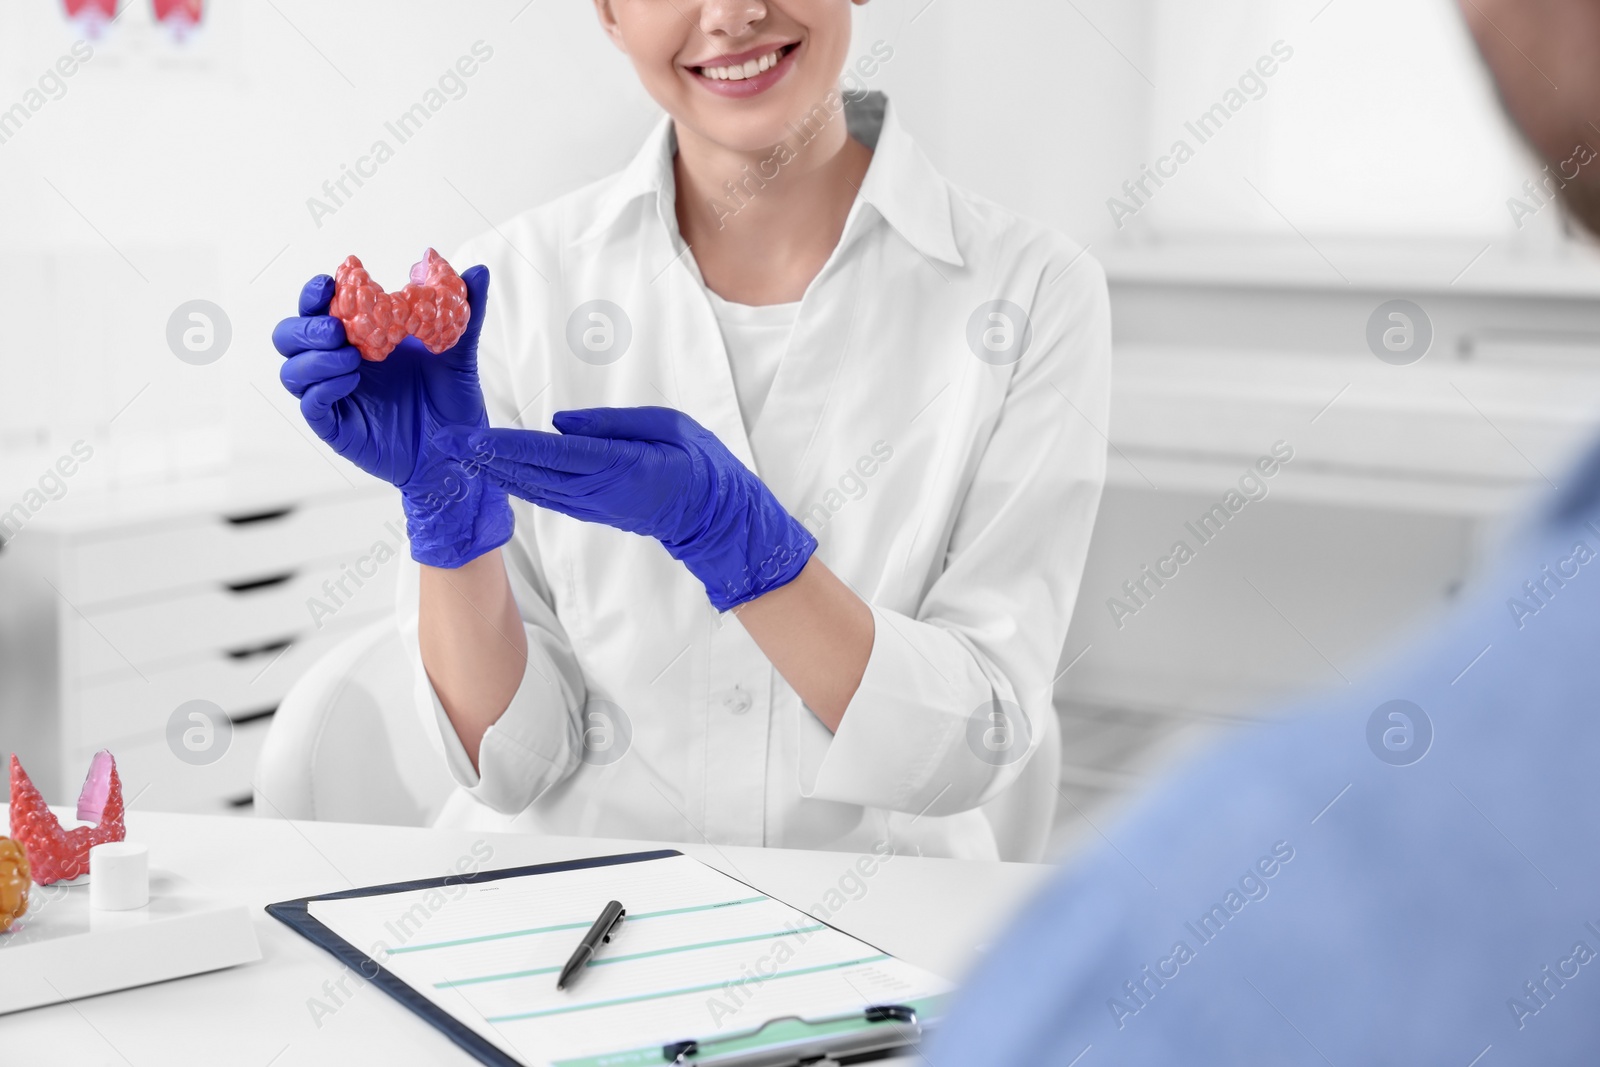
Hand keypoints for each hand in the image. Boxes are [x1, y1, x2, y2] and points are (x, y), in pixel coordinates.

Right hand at [270, 267, 512, 567]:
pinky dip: (323, 388)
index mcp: (359, 338)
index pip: (319, 308)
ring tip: (352, 357)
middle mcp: (340, 364)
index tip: (330, 283)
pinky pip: (311, 405)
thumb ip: (467, 312)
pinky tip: (350, 380)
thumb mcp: (460, 353)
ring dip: (314, 358)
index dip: (316, 293)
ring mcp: (335, 396)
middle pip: (290, 336)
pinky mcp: (337, 427)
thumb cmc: (452, 401)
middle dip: (304, 326)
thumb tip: (478, 269)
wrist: (458, 451)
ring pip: (292, 371)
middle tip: (336, 327)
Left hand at [439, 407, 815, 610]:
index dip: (510, 446)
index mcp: (618, 466)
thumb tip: (558, 423)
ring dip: (493, 471)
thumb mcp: (665, 426)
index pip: (553, 453)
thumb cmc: (698, 463)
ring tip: (458, 454)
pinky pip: (546, 496)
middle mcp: (597, 491)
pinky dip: (516, 484)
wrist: (714, 516)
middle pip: (531, 473)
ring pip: (532, 488)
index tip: (475, 437)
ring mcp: (592, 505)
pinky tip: (493, 472)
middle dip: (486, 457)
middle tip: (446, 442)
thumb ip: (611, 424)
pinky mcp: (591, 511)